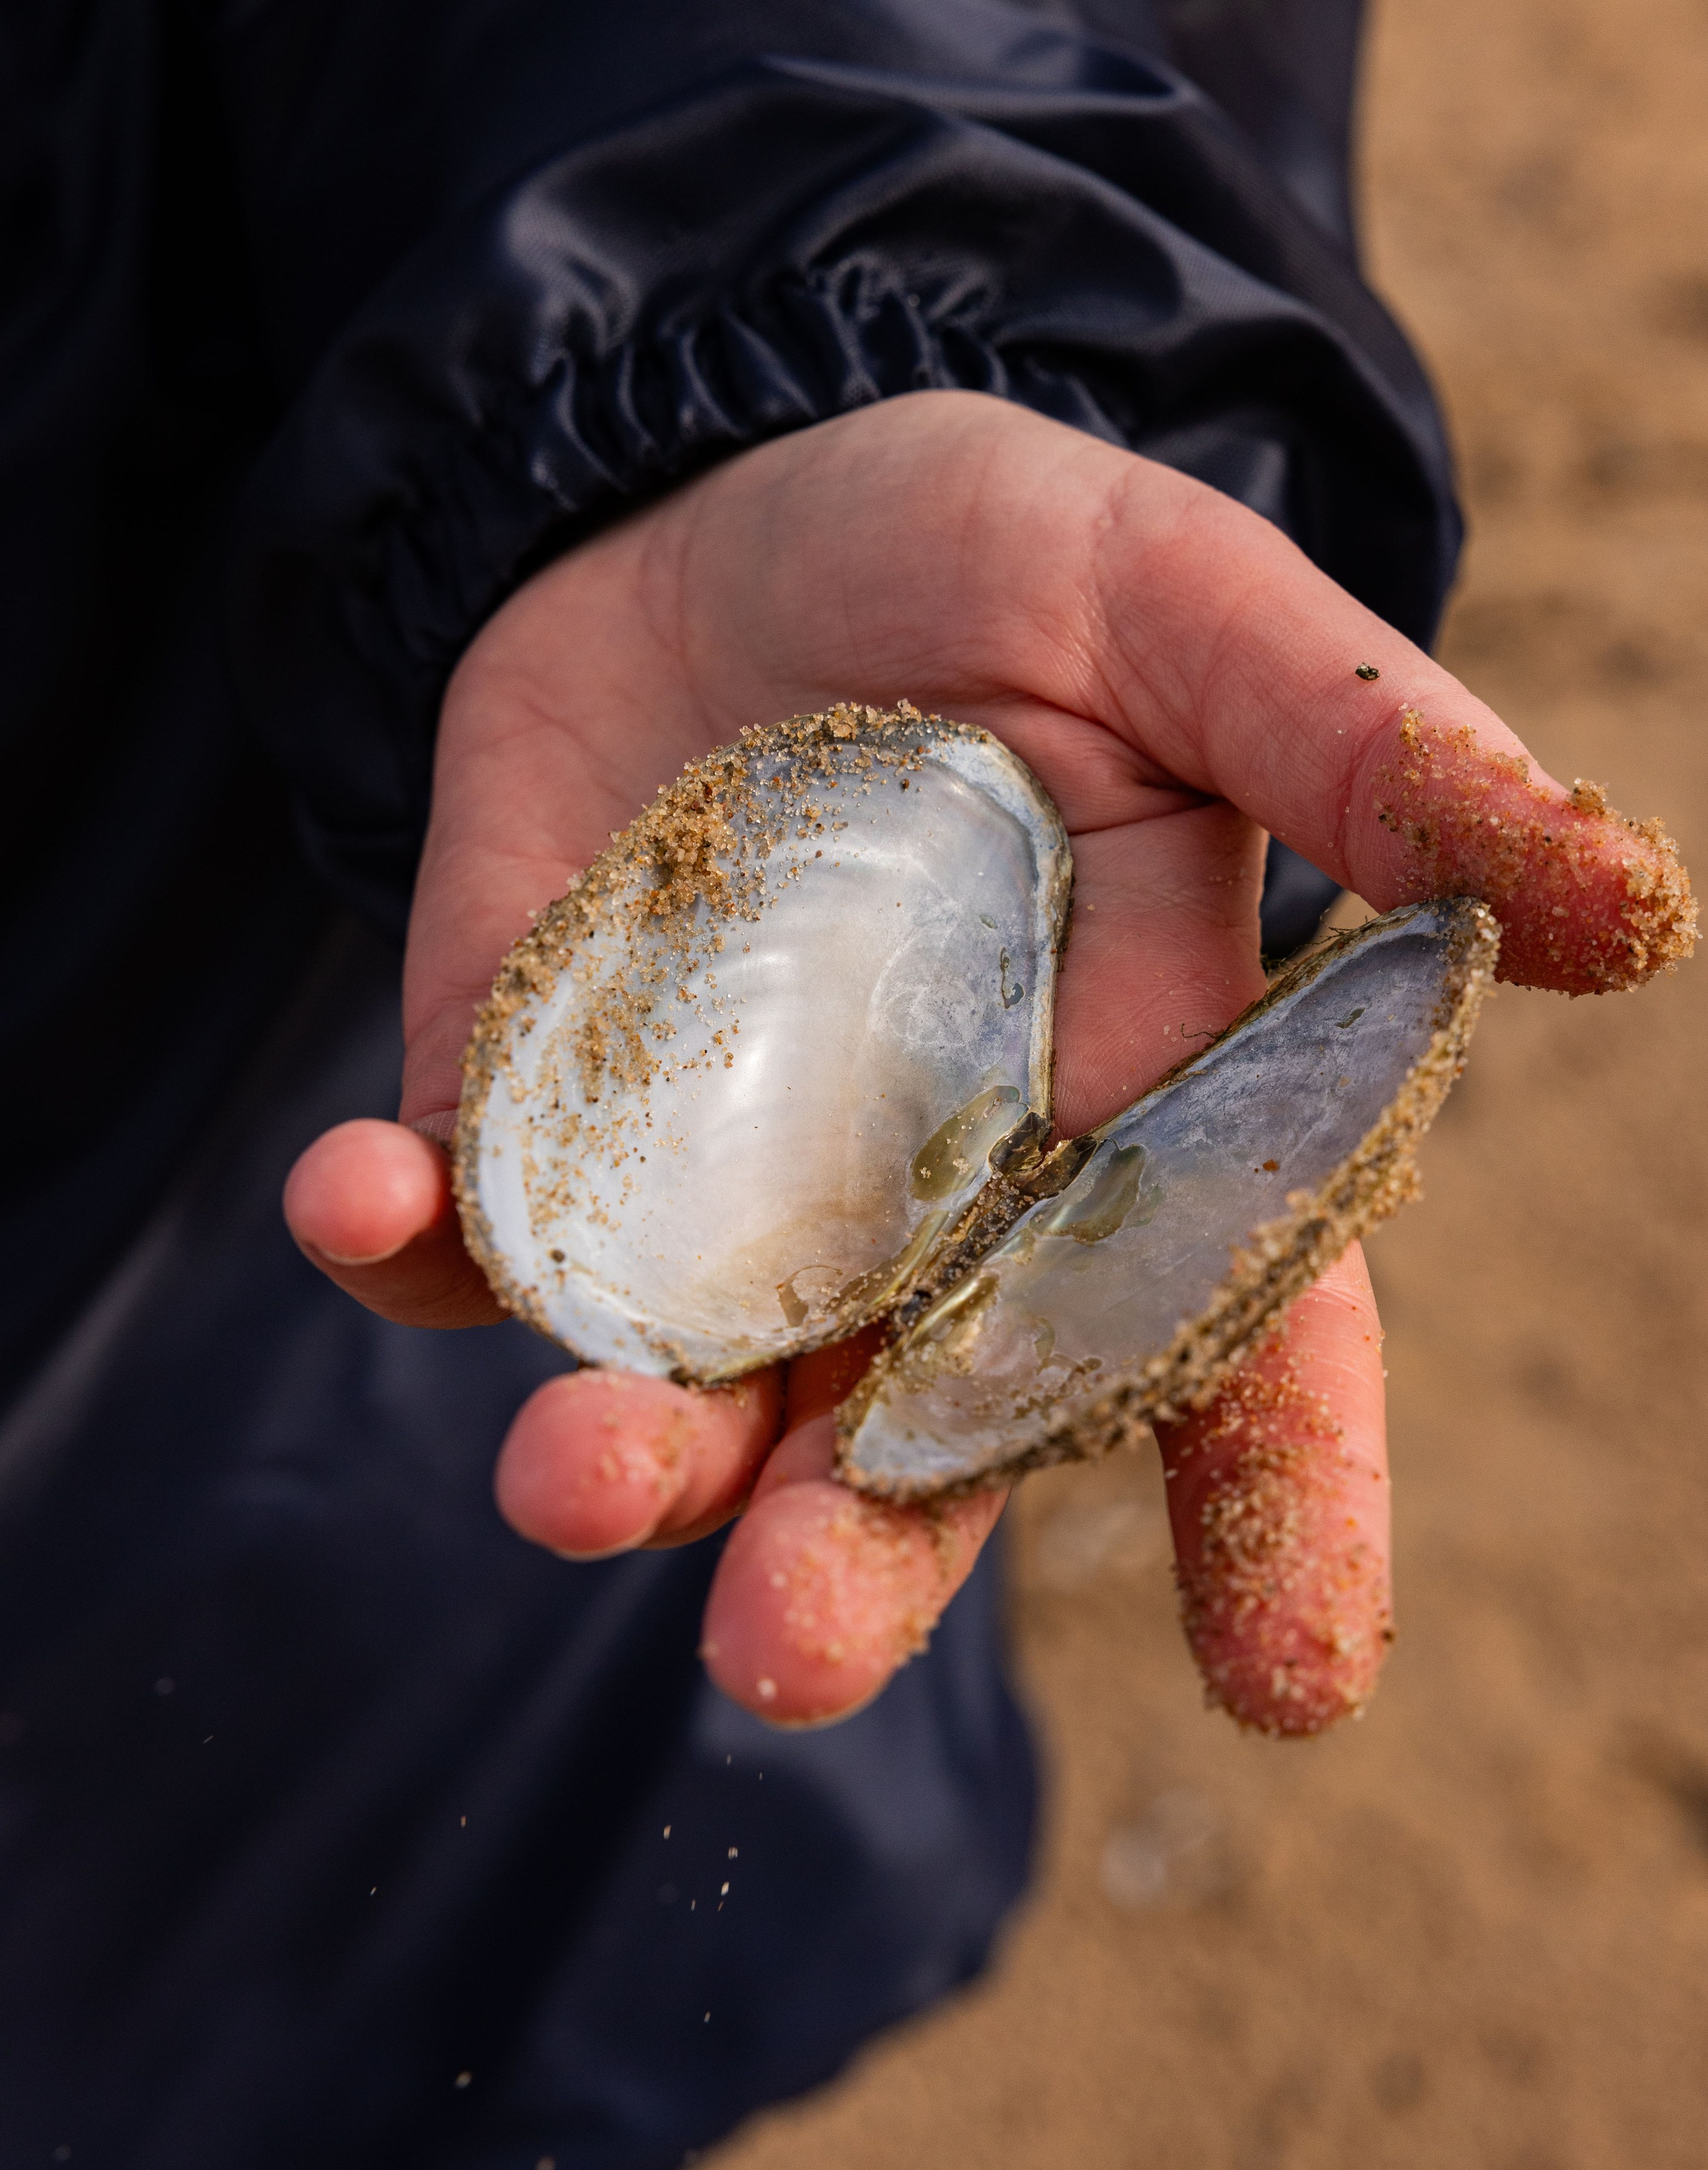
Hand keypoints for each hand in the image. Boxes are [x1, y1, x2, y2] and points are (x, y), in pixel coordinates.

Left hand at [284, 393, 1690, 1730]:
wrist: (715, 491)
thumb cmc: (990, 554)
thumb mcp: (1183, 610)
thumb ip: (1367, 755)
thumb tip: (1632, 914)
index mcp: (1131, 1126)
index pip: (1228, 1354)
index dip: (1276, 1516)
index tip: (1293, 1678)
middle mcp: (930, 1209)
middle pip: (917, 1442)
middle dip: (859, 1561)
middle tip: (788, 1647)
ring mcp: (717, 1186)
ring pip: (683, 1391)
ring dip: (622, 1455)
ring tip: (573, 1477)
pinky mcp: (526, 1117)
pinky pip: (456, 1230)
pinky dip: (399, 1232)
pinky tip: (364, 1190)